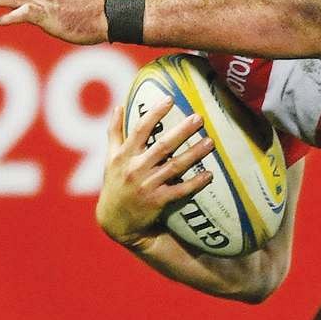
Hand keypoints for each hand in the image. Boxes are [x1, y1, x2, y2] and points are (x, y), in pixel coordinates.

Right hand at [97, 101, 213, 247]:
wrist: (115, 220)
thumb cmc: (115, 184)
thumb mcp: (110, 158)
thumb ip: (114, 132)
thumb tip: (118, 106)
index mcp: (125, 155)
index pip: (140, 129)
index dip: (155, 114)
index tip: (170, 99)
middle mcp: (136, 168)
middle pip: (163, 146)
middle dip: (182, 131)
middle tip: (199, 118)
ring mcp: (148, 185)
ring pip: (175, 166)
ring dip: (194, 154)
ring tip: (210, 142)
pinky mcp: (158, 200)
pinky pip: (180, 190)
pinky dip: (195, 183)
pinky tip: (210, 175)